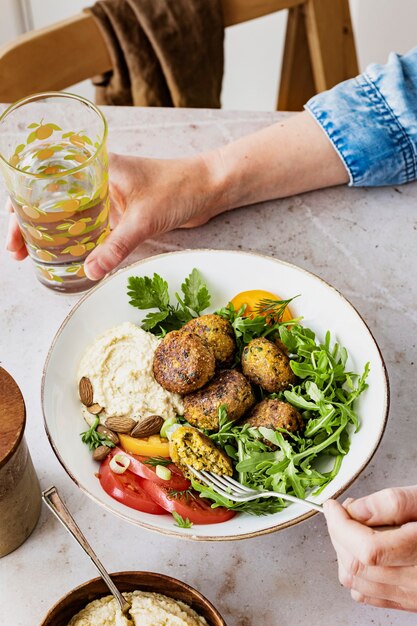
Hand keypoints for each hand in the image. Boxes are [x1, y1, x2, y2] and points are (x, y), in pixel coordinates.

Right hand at [4, 152, 224, 279]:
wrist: (210, 188)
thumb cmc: (180, 187)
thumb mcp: (144, 219)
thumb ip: (116, 246)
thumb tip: (89, 271)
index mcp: (94, 166)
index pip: (45, 180)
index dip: (21, 203)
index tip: (14, 229)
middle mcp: (95, 179)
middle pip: (49, 199)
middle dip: (28, 222)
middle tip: (18, 251)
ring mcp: (106, 195)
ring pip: (67, 213)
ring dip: (49, 231)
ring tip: (32, 254)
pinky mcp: (119, 211)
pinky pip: (87, 224)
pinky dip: (73, 237)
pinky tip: (66, 254)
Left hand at [324, 486, 416, 611]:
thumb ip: (393, 502)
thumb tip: (356, 508)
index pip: (365, 549)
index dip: (340, 524)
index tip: (334, 505)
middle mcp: (416, 582)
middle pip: (356, 566)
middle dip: (338, 534)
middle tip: (343, 511)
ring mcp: (412, 596)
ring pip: (356, 583)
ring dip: (343, 551)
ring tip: (353, 526)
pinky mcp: (410, 602)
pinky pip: (368, 595)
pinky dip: (355, 572)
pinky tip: (362, 550)